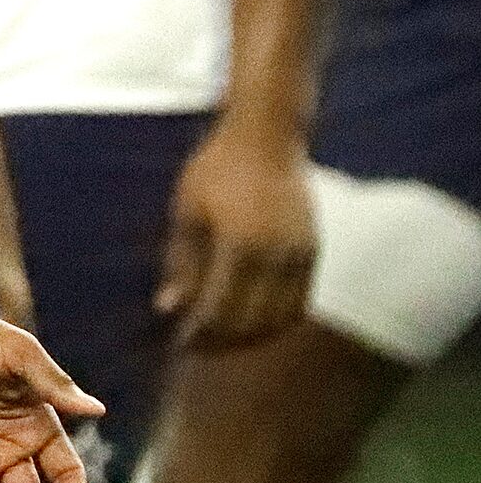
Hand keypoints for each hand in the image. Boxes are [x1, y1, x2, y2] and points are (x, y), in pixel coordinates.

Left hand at [155, 121, 315, 349]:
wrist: (267, 136)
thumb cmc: (216, 169)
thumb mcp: (187, 212)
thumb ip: (181, 263)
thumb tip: (168, 307)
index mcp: (241, 246)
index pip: (222, 309)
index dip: (201, 333)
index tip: (180, 341)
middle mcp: (278, 257)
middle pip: (254, 322)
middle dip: (225, 341)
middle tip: (198, 345)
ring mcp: (302, 256)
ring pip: (282, 318)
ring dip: (254, 335)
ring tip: (224, 338)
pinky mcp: (315, 252)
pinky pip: (300, 302)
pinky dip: (277, 319)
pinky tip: (253, 319)